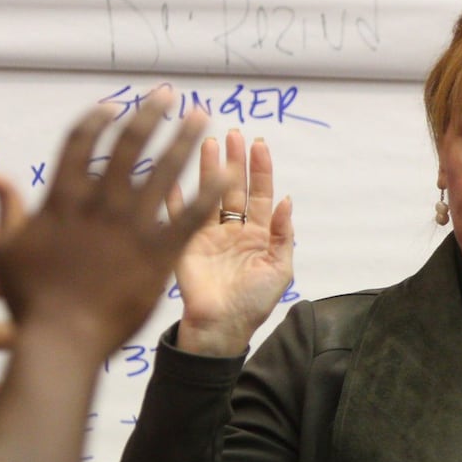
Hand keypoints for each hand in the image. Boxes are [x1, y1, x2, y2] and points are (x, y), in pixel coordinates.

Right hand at [0, 91, 228, 358]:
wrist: (62, 342)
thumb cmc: (30, 303)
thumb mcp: (8, 251)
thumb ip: (9, 211)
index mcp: (62, 199)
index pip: (81, 143)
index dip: (97, 121)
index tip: (113, 106)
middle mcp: (100, 204)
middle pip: (129, 146)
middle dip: (151, 115)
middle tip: (168, 95)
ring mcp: (131, 227)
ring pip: (165, 170)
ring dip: (185, 140)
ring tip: (201, 118)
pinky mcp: (158, 253)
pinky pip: (191, 215)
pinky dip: (209, 191)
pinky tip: (226, 174)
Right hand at [169, 127, 294, 356]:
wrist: (221, 327)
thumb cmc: (253, 303)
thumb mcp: (279, 270)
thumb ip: (283, 235)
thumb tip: (287, 200)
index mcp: (258, 234)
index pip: (261, 194)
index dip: (260, 169)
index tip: (259, 145)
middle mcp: (233, 229)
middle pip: (234, 187)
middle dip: (234, 160)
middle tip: (232, 134)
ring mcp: (207, 234)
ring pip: (208, 193)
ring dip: (208, 168)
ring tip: (208, 142)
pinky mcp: (185, 243)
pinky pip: (180, 213)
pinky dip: (176, 194)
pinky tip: (174, 173)